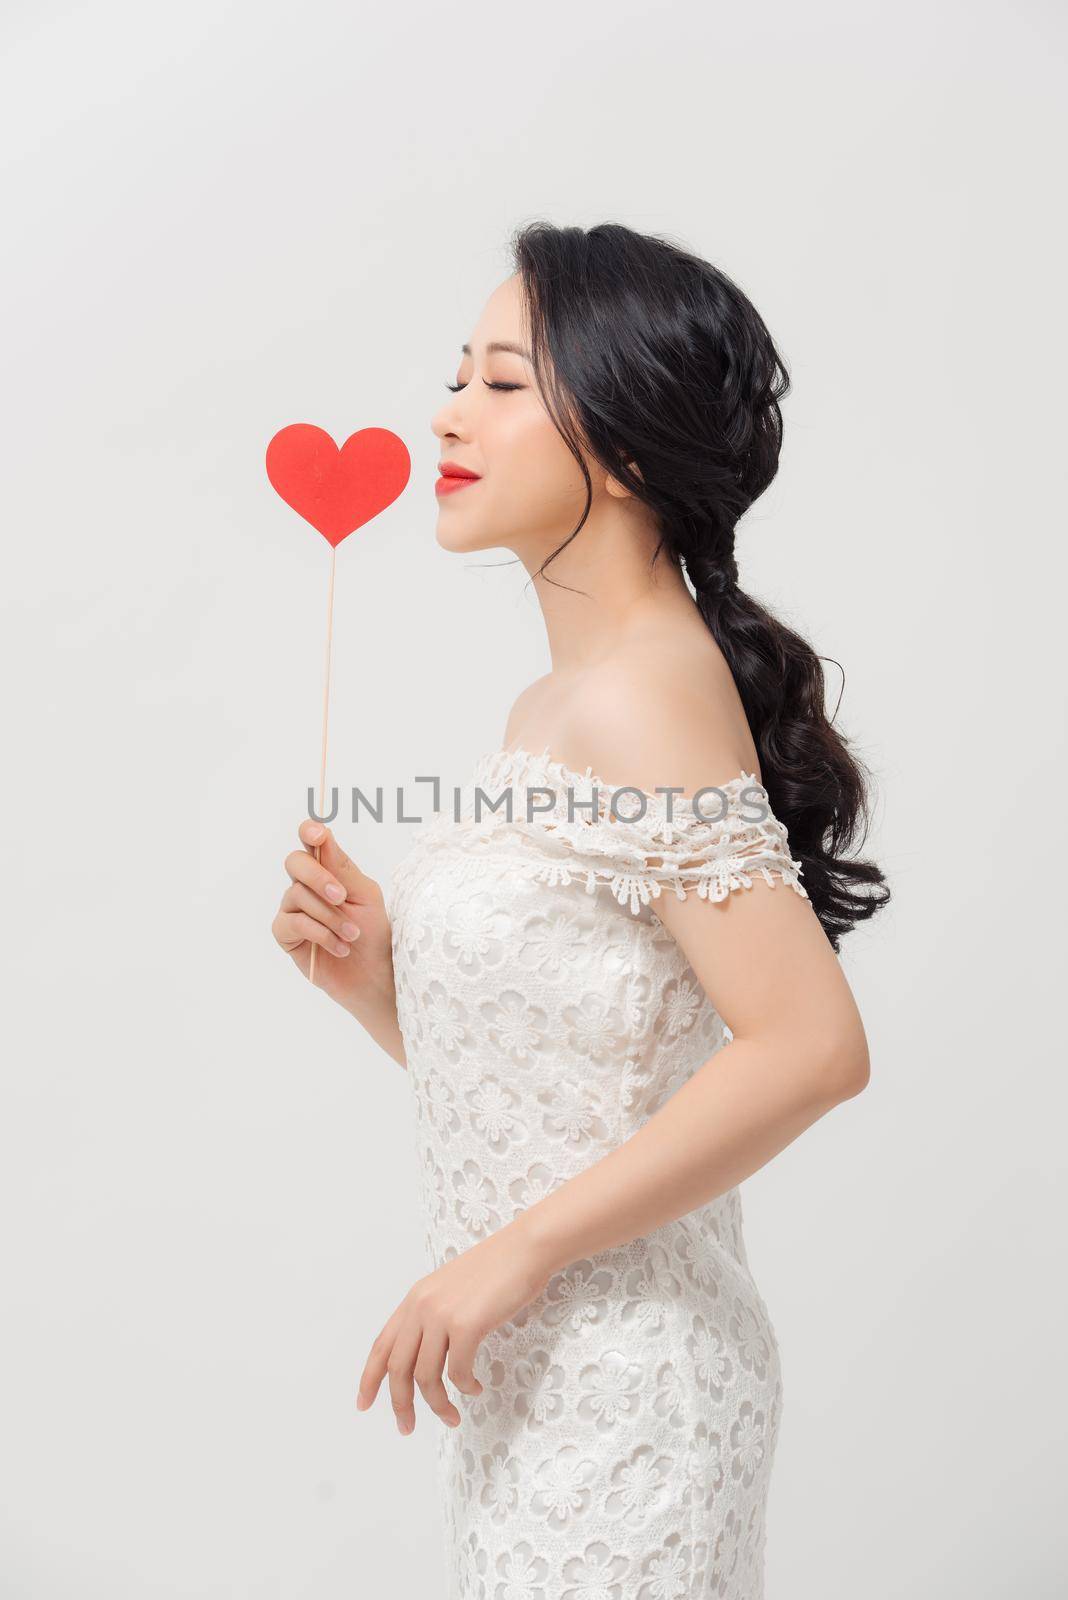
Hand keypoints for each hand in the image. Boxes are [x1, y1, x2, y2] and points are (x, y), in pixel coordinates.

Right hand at [272, 820, 393, 1015]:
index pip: (311, 842)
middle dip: (318, 877)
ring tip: (352, 935)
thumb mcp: (365, 895)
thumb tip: (323, 837)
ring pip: (297, 895)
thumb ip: (342, 868)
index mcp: (328, 870)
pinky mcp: (285, 934)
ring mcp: (292, 909)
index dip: (309, 832)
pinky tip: (339, 947)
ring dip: (330, 917)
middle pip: (294, 862)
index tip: (317, 835)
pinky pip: (293, 922)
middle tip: (341, 897)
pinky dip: (320, 934)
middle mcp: (306, 885)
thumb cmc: (373, 932)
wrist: (373, 974)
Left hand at [355, 1219, 552, 1433]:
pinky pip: (457, 1372)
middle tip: (407, 1428)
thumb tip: (428, 1352)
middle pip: (397, 1367)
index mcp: (415, 1298)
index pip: (382, 1345)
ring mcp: (442, 1314)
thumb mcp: (452, 1288)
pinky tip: (475, 1388)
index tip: (363, 1404)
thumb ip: (434, 1314)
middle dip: (400, 1404)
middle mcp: (422, 1306)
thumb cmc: (498, 1268)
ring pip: (425, 1376)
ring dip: (437, 1404)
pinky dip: (464, 1387)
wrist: (525, 1248)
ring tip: (452, 1417)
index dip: (369, 1378)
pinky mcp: (467, 1324)